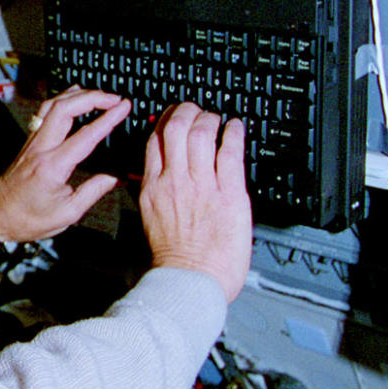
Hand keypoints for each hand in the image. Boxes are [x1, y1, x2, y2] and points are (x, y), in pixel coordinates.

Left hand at [0, 87, 129, 243]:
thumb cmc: (28, 218)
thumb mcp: (68, 213)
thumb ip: (94, 191)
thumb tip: (115, 178)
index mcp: (52, 166)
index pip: (85, 135)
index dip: (108, 118)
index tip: (123, 108)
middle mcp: (40, 148)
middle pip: (64, 108)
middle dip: (92, 97)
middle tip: (114, 98)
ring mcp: (33, 141)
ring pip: (52, 105)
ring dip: (77, 95)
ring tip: (99, 95)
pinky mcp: (30, 141)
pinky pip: (46, 112)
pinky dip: (63, 101)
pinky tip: (74, 100)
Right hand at [139, 102, 251, 302]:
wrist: (192, 279)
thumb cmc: (173, 258)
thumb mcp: (151, 219)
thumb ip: (156, 193)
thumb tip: (158, 178)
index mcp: (153, 188)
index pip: (154, 142)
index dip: (163, 122)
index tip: (171, 117)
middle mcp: (175, 181)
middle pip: (176, 129)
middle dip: (186, 112)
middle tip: (194, 108)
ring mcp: (203, 185)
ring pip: (202, 134)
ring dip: (209, 119)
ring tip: (215, 117)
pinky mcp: (229, 194)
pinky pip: (231, 153)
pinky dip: (233, 134)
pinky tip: (236, 127)